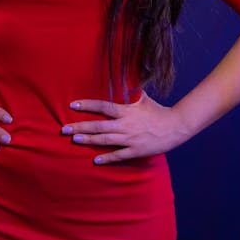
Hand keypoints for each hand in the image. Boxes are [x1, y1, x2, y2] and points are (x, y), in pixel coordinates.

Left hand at [61, 92, 188, 163]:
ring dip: (88, 140)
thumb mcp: (143, 99)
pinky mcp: (135, 151)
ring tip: (74, 140)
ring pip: (105, 140)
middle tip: (64, 129)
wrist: (175, 127)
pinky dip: (107, 158)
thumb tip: (123, 79)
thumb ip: (131, 92)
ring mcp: (130, 139)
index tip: (72, 105)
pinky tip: (95, 160)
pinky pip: (118, 156)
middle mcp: (125, 125)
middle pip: (98, 125)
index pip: (103, 106)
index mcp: (126, 111)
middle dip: (80, 126)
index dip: (87, 105)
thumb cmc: (158, 112)